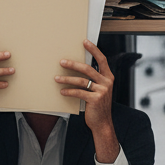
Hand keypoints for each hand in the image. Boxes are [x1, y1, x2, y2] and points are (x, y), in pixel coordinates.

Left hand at [56, 40, 119, 162]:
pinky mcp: (95, 100)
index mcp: (108, 77)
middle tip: (61, 62)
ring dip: (67, 79)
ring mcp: (102, 91)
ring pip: (81, 81)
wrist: (102, 123)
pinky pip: (79, 92)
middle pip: (88, 69)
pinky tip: (62, 91)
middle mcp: (107, 82)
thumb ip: (93, 79)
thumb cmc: (98, 105)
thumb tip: (76, 67)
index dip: (94, 50)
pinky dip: (69, 91)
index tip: (84, 42)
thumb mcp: (99, 89)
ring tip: (56, 78)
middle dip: (73, 64)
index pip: (102, 59)